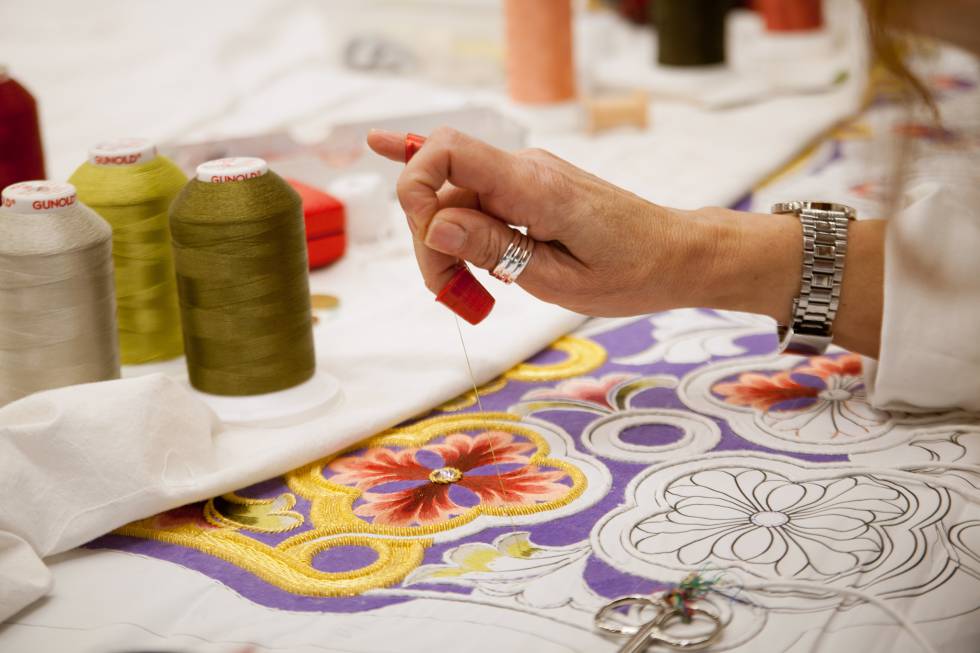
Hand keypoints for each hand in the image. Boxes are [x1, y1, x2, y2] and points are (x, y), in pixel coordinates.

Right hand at [366, 126, 718, 316]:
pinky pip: (472, 185)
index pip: (451, 154)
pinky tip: (387, 147)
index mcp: (535, 187)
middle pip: (442, 187)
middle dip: (429, 241)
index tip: (428, 243)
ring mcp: (524, 175)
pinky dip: (434, 183)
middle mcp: (525, 169)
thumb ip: (494, 248)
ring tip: (467, 290)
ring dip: (443, 243)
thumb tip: (433, 225)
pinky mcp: (525, 188)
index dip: (416, 187)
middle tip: (453, 295)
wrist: (673, 255)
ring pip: (453, 197)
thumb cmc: (629, 273)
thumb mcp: (559, 279)